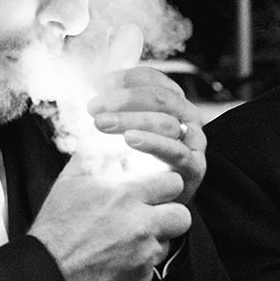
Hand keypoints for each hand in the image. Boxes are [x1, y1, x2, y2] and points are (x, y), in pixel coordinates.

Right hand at [29, 150, 190, 280]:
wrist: (48, 273)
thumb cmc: (56, 226)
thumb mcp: (69, 181)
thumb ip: (93, 158)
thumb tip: (105, 142)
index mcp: (126, 196)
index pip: (173, 183)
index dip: (165, 184)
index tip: (155, 187)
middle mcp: (141, 225)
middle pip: (182, 216)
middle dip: (170, 213)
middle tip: (152, 213)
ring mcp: (143, 256)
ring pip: (166, 243)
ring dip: (152, 239)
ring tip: (127, 238)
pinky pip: (150, 269)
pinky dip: (138, 264)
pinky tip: (116, 259)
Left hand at [87, 65, 206, 204]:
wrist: (153, 202)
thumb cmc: (133, 160)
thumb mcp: (119, 129)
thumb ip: (108, 109)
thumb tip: (86, 87)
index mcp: (171, 100)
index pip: (151, 79)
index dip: (124, 79)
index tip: (96, 85)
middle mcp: (187, 115)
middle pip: (159, 98)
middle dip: (123, 99)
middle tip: (93, 108)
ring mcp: (193, 141)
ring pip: (165, 122)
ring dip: (131, 119)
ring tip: (101, 123)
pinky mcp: (194, 167)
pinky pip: (175, 150)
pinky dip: (152, 142)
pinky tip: (130, 139)